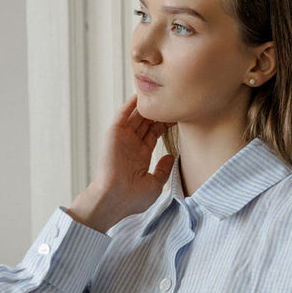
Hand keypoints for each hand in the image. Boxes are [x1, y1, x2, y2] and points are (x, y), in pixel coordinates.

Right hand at [68, 96, 174, 231]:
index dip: (165, 122)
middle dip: (158, 111)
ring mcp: (122, 139)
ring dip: (146, 105)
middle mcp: (131, 145)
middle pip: (146, 122)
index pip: (154, 133)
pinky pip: (122, 116)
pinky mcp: (113, 135)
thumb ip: (163, 170)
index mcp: (140, 156)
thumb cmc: (131, 199)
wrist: (113, 200)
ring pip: (136, 116)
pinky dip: (129, 105)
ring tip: (159, 91)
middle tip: (172, 98)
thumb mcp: (155, 184)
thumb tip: (171, 156)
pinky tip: (139, 95)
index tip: (178, 113)